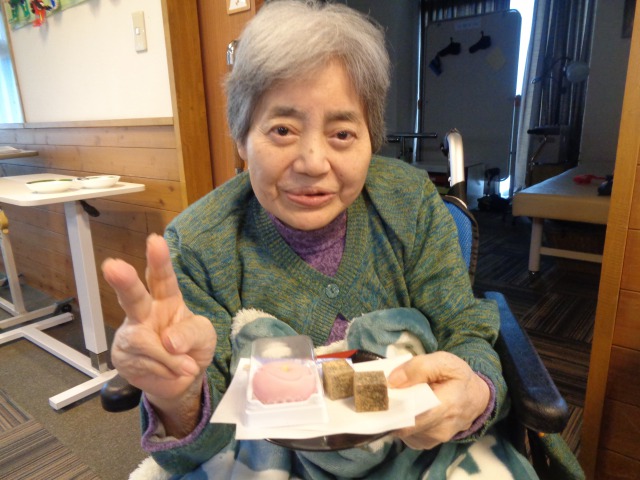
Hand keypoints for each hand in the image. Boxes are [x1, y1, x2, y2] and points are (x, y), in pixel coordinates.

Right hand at [102, 234, 215, 434]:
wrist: (181, 382)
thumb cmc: (192, 348)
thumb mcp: (204, 336)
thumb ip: (191, 334)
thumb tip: (169, 341)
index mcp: (167, 299)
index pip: (162, 277)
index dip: (159, 260)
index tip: (155, 241)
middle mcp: (145, 311)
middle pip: (133, 296)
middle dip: (124, 282)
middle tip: (113, 267)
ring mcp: (131, 333)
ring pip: (143, 342)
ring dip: (168, 358)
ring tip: (185, 366)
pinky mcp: (122, 355)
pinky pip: (142, 363)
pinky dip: (163, 371)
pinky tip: (167, 371)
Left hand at [388, 352, 489, 449]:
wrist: (476, 398)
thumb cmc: (459, 378)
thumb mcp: (444, 362)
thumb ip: (418, 367)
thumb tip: (392, 381)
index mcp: (446, 406)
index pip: (412, 414)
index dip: (392, 405)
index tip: (380, 392)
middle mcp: (439, 429)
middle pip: (402, 424)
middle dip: (389, 409)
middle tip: (384, 392)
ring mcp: (432, 439)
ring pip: (401, 430)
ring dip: (394, 414)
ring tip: (397, 397)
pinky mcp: (426, 443)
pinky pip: (405, 434)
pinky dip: (400, 421)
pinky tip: (405, 408)